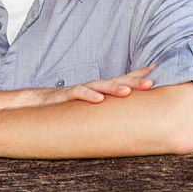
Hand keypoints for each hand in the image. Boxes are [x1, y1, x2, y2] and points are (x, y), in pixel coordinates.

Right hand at [24, 65, 155, 107]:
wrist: (35, 104)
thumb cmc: (66, 108)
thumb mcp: (89, 109)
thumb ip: (106, 110)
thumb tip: (126, 120)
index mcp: (100, 90)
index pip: (123, 80)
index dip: (139, 75)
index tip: (158, 71)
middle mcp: (91, 87)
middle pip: (116, 81)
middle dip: (134, 80)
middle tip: (151, 82)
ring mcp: (79, 90)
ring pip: (99, 85)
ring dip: (114, 87)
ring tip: (128, 91)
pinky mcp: (65, 96)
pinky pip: (78, 93)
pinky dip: (89, 95)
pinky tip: (99, 100)